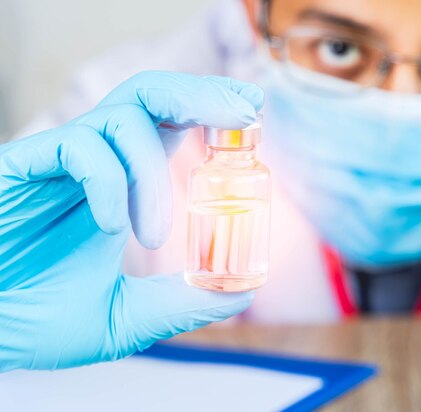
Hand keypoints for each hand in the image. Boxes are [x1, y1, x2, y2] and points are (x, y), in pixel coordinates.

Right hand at [0, 71, 263, 371]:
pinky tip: (112, 227)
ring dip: (153, 171)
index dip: (211, 110)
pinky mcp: (21, 167)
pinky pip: (77, 146)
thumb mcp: (125, 317)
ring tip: (153, 237)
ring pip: (121, 114)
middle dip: (203, 95)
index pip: (171, 124)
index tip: (252, 111)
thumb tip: (241, 293)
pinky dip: (109, 181)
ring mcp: (59, 162)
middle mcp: (95, 162)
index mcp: (122, 185)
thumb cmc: (38, 320)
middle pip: (152, 94)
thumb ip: (181, 303)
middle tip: (245, 113)